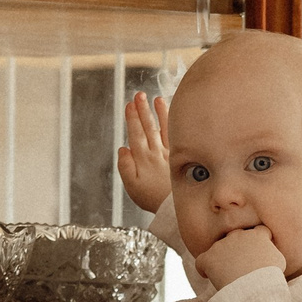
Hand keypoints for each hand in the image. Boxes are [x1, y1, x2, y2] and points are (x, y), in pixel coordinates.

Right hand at [116, 91, 171, 213]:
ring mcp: (168, 152)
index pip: (136, 134)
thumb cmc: (151, 197)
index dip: (132, 119)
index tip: (129, 105)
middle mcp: (155, 152)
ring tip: (154, 99)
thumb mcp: (132, 187)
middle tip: (139, 95)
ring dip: (157, 113)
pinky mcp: (178, 155)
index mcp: (142, 158)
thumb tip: (123, 148)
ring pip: (162, 128)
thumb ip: (125, 167)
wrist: (174, 206)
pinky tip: (170, 115)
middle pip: (147, 127)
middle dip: (142, 110)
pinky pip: (174, 135)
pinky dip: (171, 124)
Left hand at [195, 224, 285, 287]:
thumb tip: (268, 252)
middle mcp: (238, 235)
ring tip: (227, 275)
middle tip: (240, 265)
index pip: (258, 231)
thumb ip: (272, 251)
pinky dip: (204, 268)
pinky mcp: (209, 258)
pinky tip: (208, 276)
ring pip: (219, 249)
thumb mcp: (279, 261)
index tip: (257, 252)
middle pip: (236, 237)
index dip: (257, 241)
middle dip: (237, 248)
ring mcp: (222, 246)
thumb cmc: (270, 277)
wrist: (254, 287)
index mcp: (257, 235)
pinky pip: (202, 261)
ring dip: (222, 259)